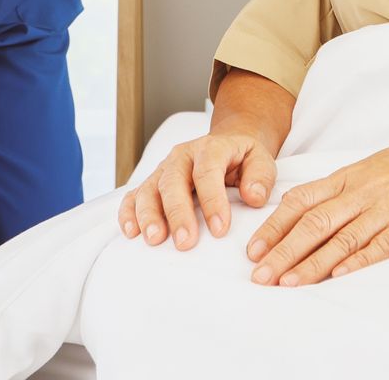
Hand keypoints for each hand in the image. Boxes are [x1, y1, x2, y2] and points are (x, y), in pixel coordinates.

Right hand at [118, 130, 277, 249]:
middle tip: (185, 243)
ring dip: (149, 215)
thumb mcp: (260, 160)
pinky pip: (133, 196)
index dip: (213, 201)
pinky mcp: (151, 183)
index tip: (220, 230)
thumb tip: (254, 197)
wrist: (226, 145)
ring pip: (149, 189)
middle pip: (173, 182)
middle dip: (178, 213)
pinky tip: (131, 233)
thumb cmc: (243, 159)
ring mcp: (163, 169)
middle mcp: (182, 156)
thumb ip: (260, 176)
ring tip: (155, 240)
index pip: (208, 172)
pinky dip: (128, 213)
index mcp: (211, 148)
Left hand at [246, 129, 388, 286]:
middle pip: (316, 222)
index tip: (253, 249)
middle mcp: (366, 189)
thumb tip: (309, 207)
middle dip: (284, 251)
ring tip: (289, 283)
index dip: (275, 225)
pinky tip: (341, 275)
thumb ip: (345, 186)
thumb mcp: (376, 164)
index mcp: (352, 174)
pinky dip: (361, 260)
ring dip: (314, 263)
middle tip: (261, 275)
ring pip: (344, 237)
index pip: (303, 200)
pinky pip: (384, 242)